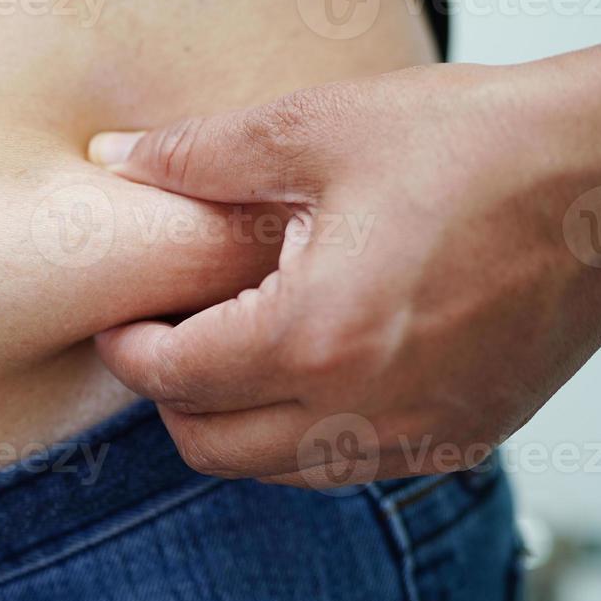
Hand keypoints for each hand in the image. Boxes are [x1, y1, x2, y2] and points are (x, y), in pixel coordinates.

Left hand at [87, 57, 600, 488]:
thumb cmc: (480, 144)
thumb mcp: (317, 129)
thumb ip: (200, 154)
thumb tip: (119, 160)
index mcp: (315, 336)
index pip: (172, 378)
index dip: (126, 347)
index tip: (121, 318)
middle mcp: (364, 411)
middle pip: (209, 447)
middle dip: (170, 396)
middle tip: (168, 335)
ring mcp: (420, 436)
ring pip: (276, 471)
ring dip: (234, 420)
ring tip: (237, 344)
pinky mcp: (463, 439)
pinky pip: (349, 467)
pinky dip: (304, 433)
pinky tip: (314, 363)